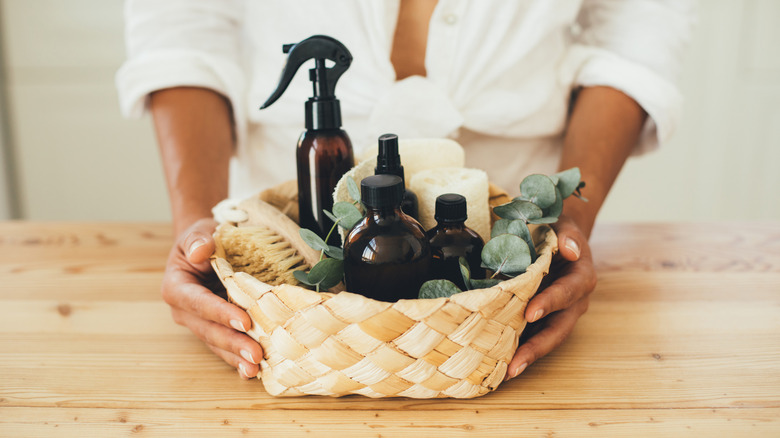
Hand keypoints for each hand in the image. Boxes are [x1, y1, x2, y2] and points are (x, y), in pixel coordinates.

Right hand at [162, 218, 263, 378]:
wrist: (207, 248)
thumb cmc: (203, 239)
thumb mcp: (199, 232)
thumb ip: (198, 240)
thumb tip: (202, 251)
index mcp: (177, 287)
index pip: (198, 302)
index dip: (219, 313)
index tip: (244, 321)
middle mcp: (185, 311)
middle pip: (208, 330)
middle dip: (232, 343)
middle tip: (255, 354)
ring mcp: (200, 323)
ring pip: (217, 343)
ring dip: (236, 357)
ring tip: (255, 368)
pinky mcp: (215, 329)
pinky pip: (225, 346)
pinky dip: (238, 359)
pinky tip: (253, 371)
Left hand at [505, 215, 596, 379]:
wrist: (561, 236)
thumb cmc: (559, 230)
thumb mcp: (566, 226)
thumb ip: (568, 236)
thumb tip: (570, 248)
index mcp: (581, 278)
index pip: (566, 293)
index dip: (550, 303)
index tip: (530, 313)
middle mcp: (574, 301)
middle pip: (558, 329)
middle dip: (537, 348)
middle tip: (515, 364)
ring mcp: (560, 313)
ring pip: (547, 338)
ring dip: (528, 356)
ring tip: (506, 372)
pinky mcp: (546, 318)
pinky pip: (535, 335)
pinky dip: (520, 348)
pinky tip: (500, 361)